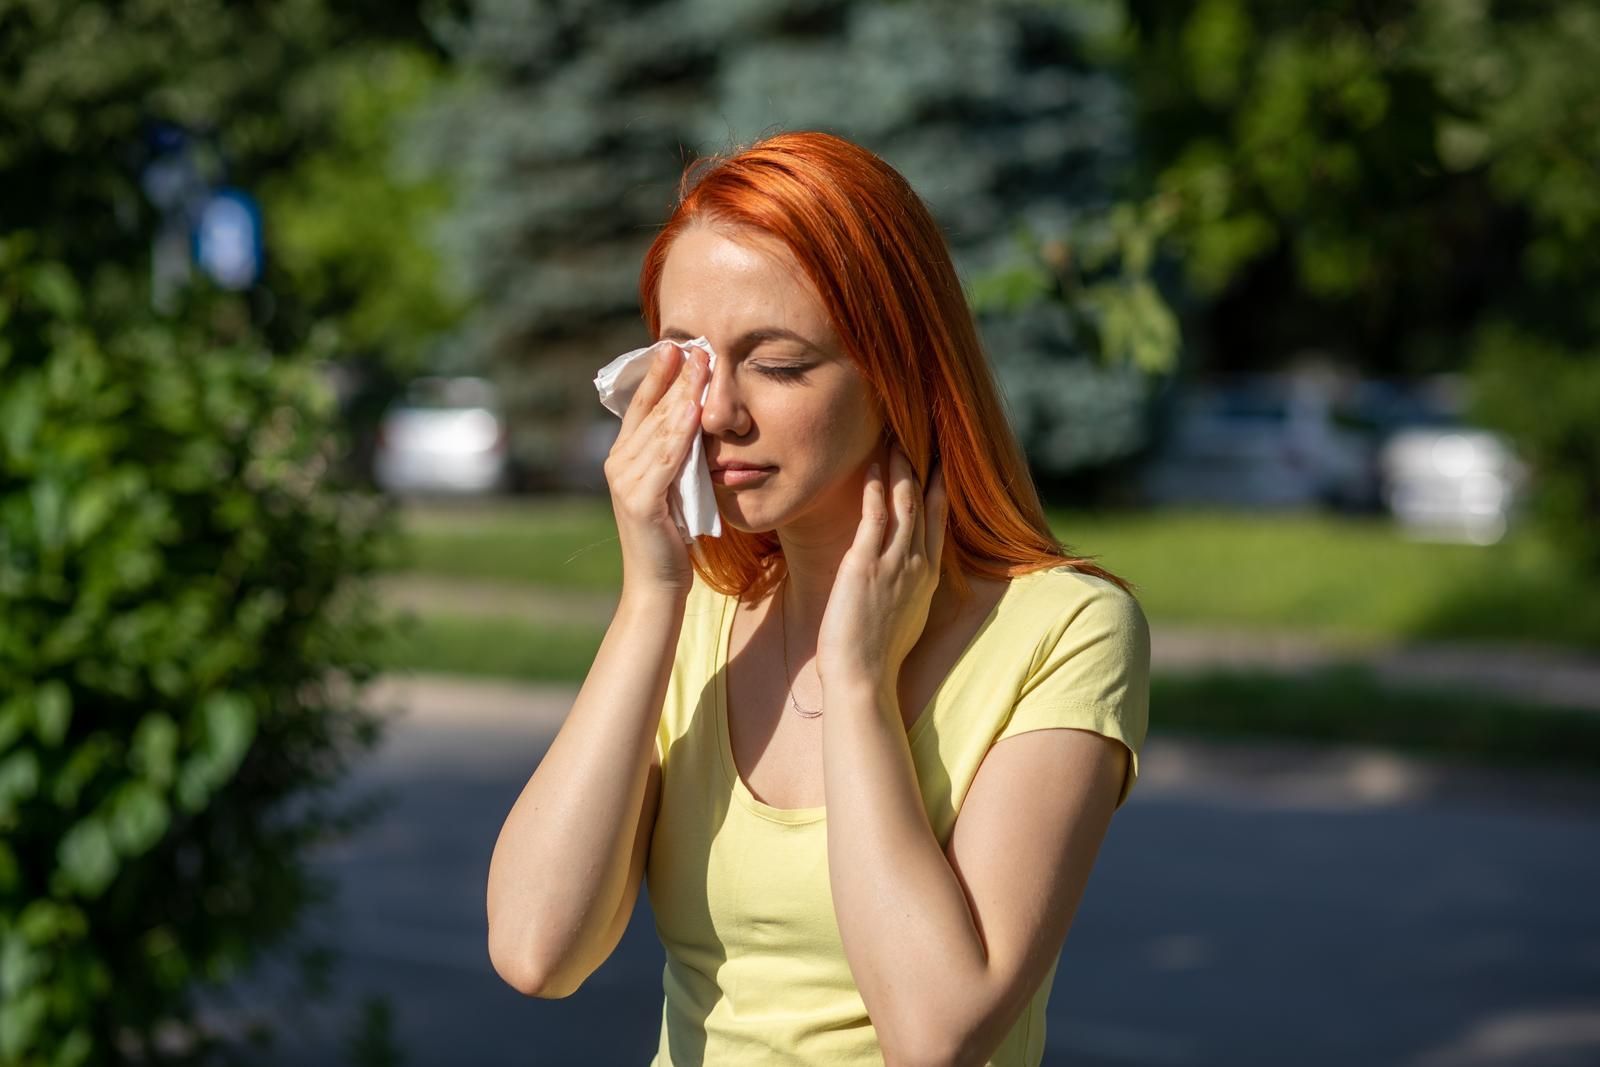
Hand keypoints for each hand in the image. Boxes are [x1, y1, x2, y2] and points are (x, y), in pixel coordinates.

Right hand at [602, 341, 708, 597]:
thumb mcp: (674, 486)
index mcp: (624, 458)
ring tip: (701, 367)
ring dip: (682, 396)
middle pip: (652, 411)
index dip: (658, 375)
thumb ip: (676, 455)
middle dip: (675, 377)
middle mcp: (619, 464)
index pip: (642, 406)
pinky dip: (681, 435)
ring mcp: (626, 482)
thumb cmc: (671, 537)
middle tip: (696, 344)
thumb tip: (694, 419)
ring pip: (660, 430)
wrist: (657, 585)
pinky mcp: (640, 501)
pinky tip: (696, 413)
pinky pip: (666, 460)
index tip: (677, 345)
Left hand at [816, 439, 948, 692]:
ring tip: (896, 438)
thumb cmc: (875, 657)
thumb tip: (901, 582)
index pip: (938, 523)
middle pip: (925, 504)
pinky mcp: (865, 564)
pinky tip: (872, 465)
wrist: (863, 677)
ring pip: (903, 502)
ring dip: (900, 468)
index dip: (939, 490)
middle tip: (920, 436)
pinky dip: (875, 487)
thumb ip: (905, 592)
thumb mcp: (902, 618)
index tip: (939, 464)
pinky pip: (874, 515)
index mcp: (926, 577)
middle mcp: (917, 564)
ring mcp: (894, 563)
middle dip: (923, 467)